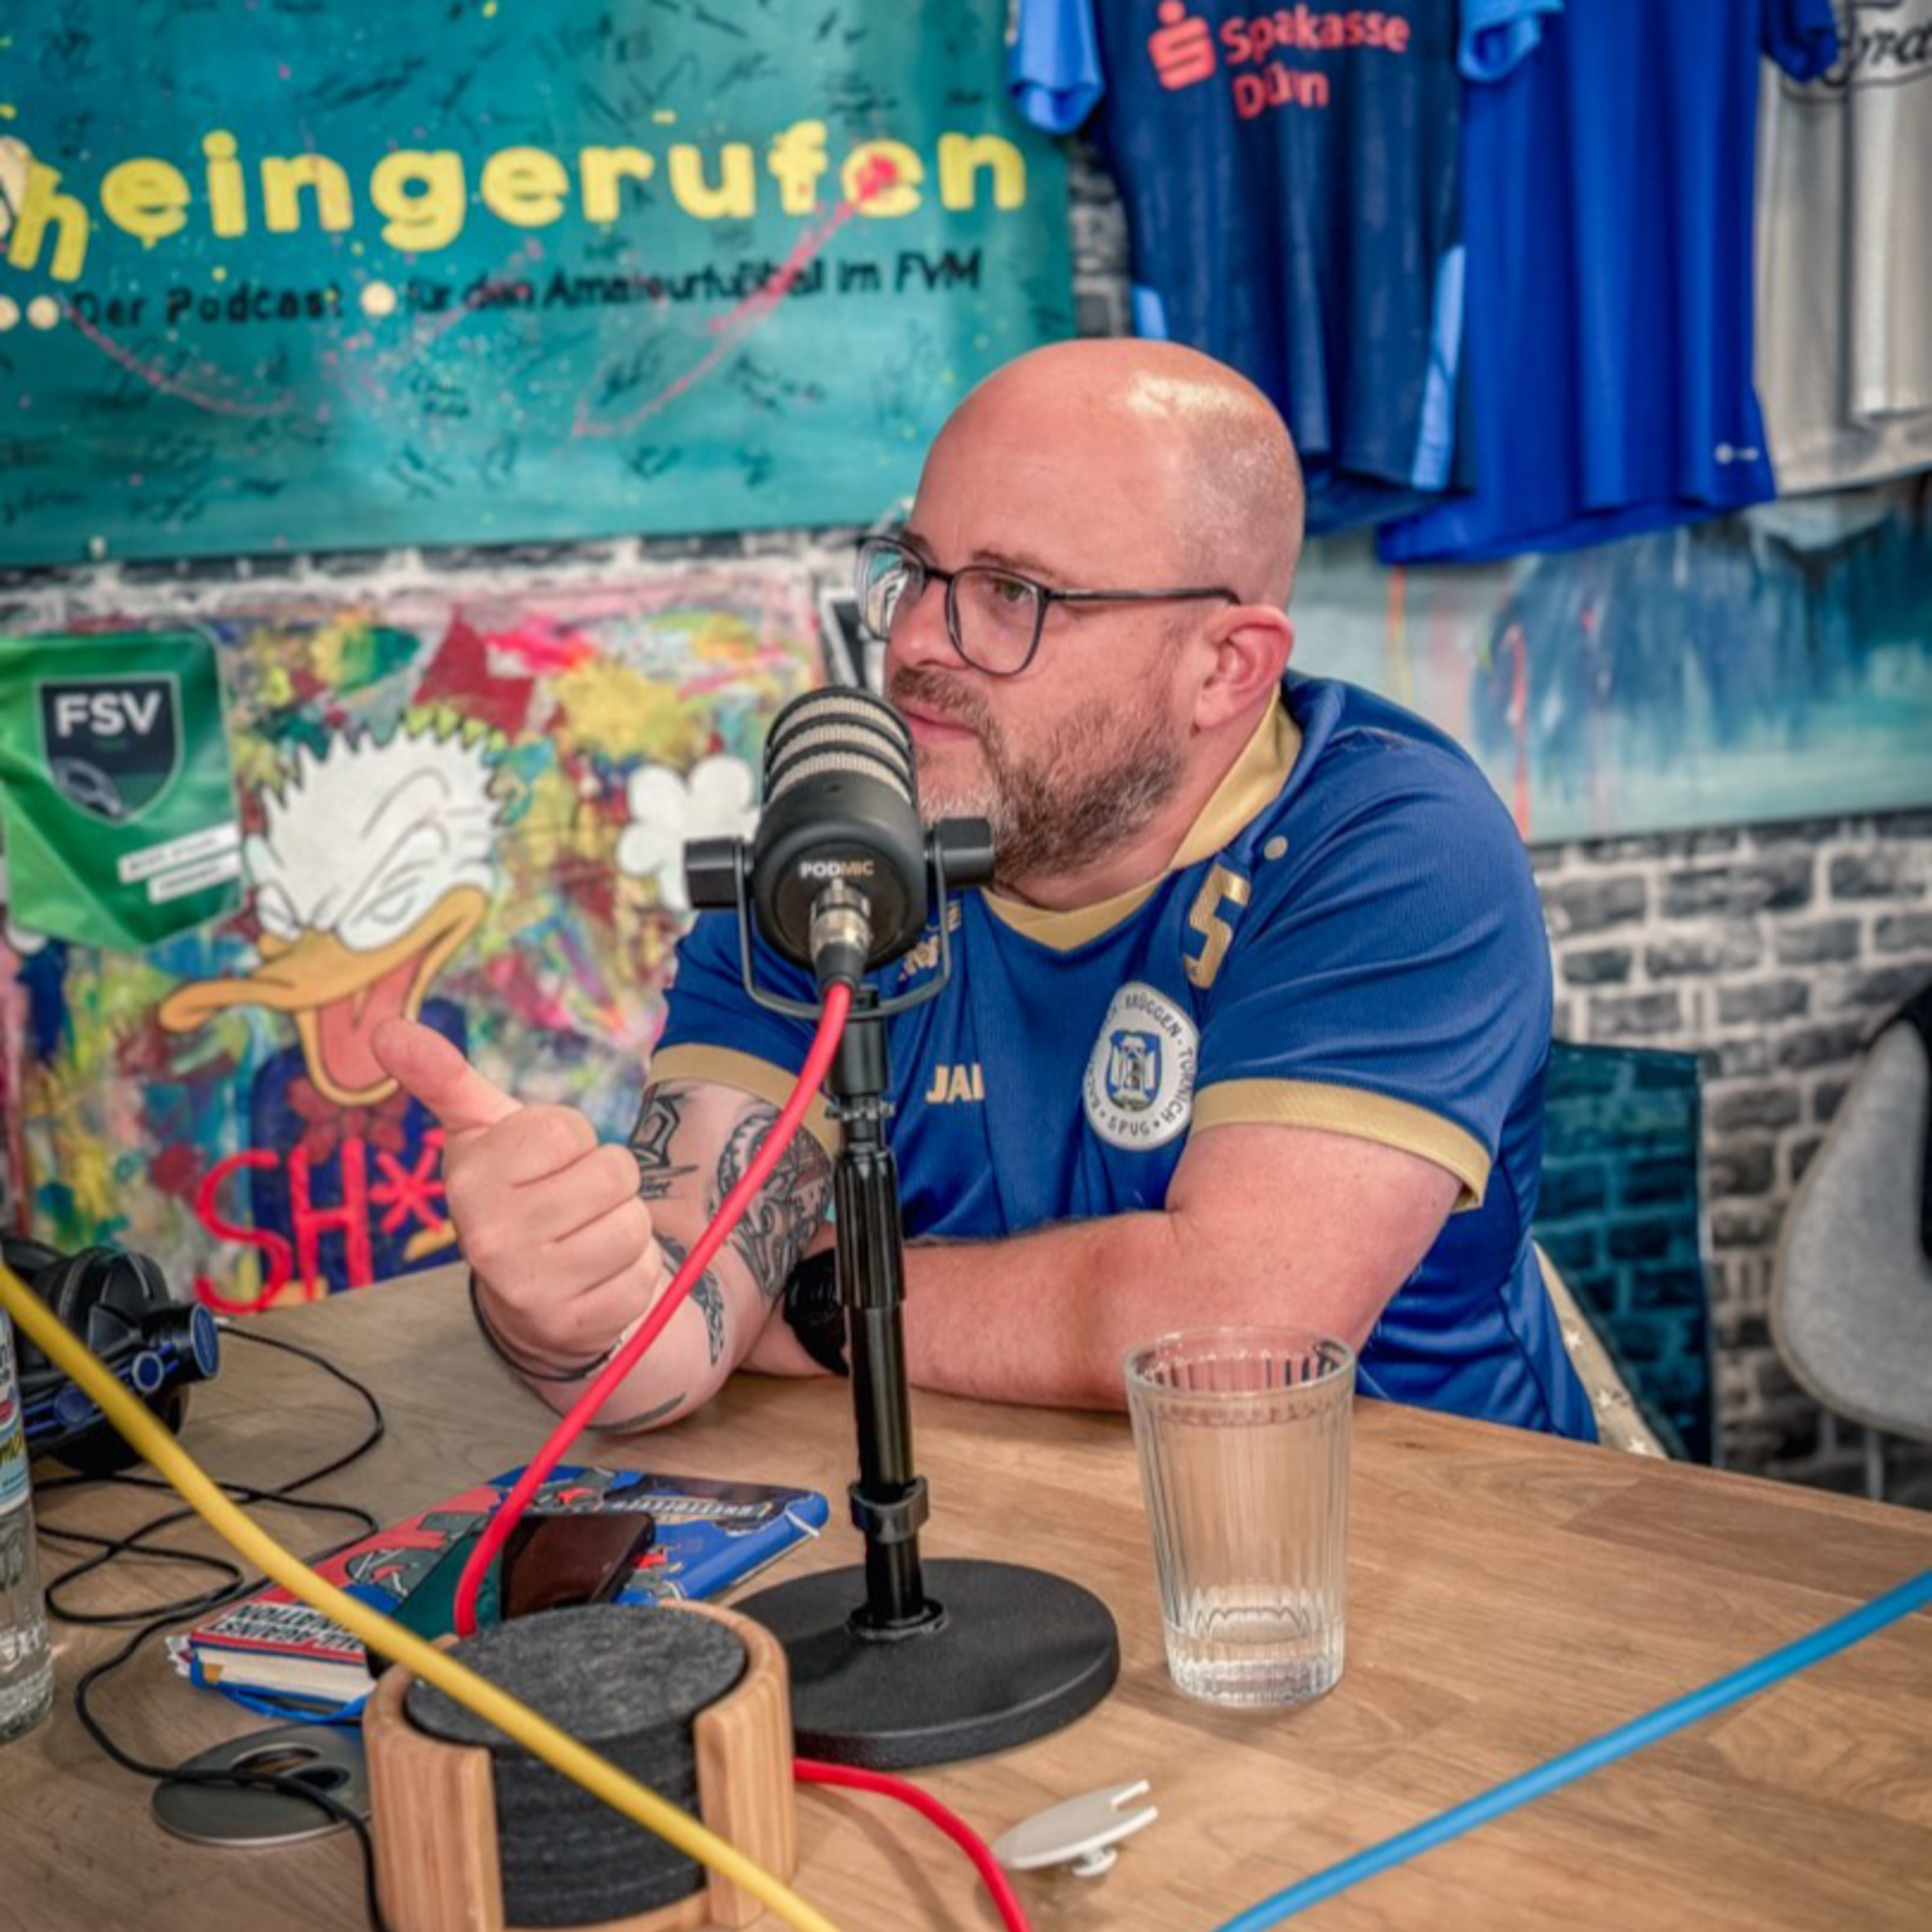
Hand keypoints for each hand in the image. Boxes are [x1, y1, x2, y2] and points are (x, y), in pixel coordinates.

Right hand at [372, 1018, 662, 1373]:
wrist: (525, 1295)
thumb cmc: (514, 1192)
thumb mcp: (481, 1132)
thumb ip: (444, 1078)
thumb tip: (386, 1027)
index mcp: (470, 1182)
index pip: (569, 1129)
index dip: (569, 1139)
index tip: (542, 1162)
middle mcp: (492, 1241)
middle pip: (613, 1172)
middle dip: (603, 1179)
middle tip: (569, 1200)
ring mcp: (534, 1290)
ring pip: (634, 1224)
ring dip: (622, 1224)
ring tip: (582, 1235)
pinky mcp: (580, 1326)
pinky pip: (645, 1275)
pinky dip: (632, 1270)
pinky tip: (595, 1275)